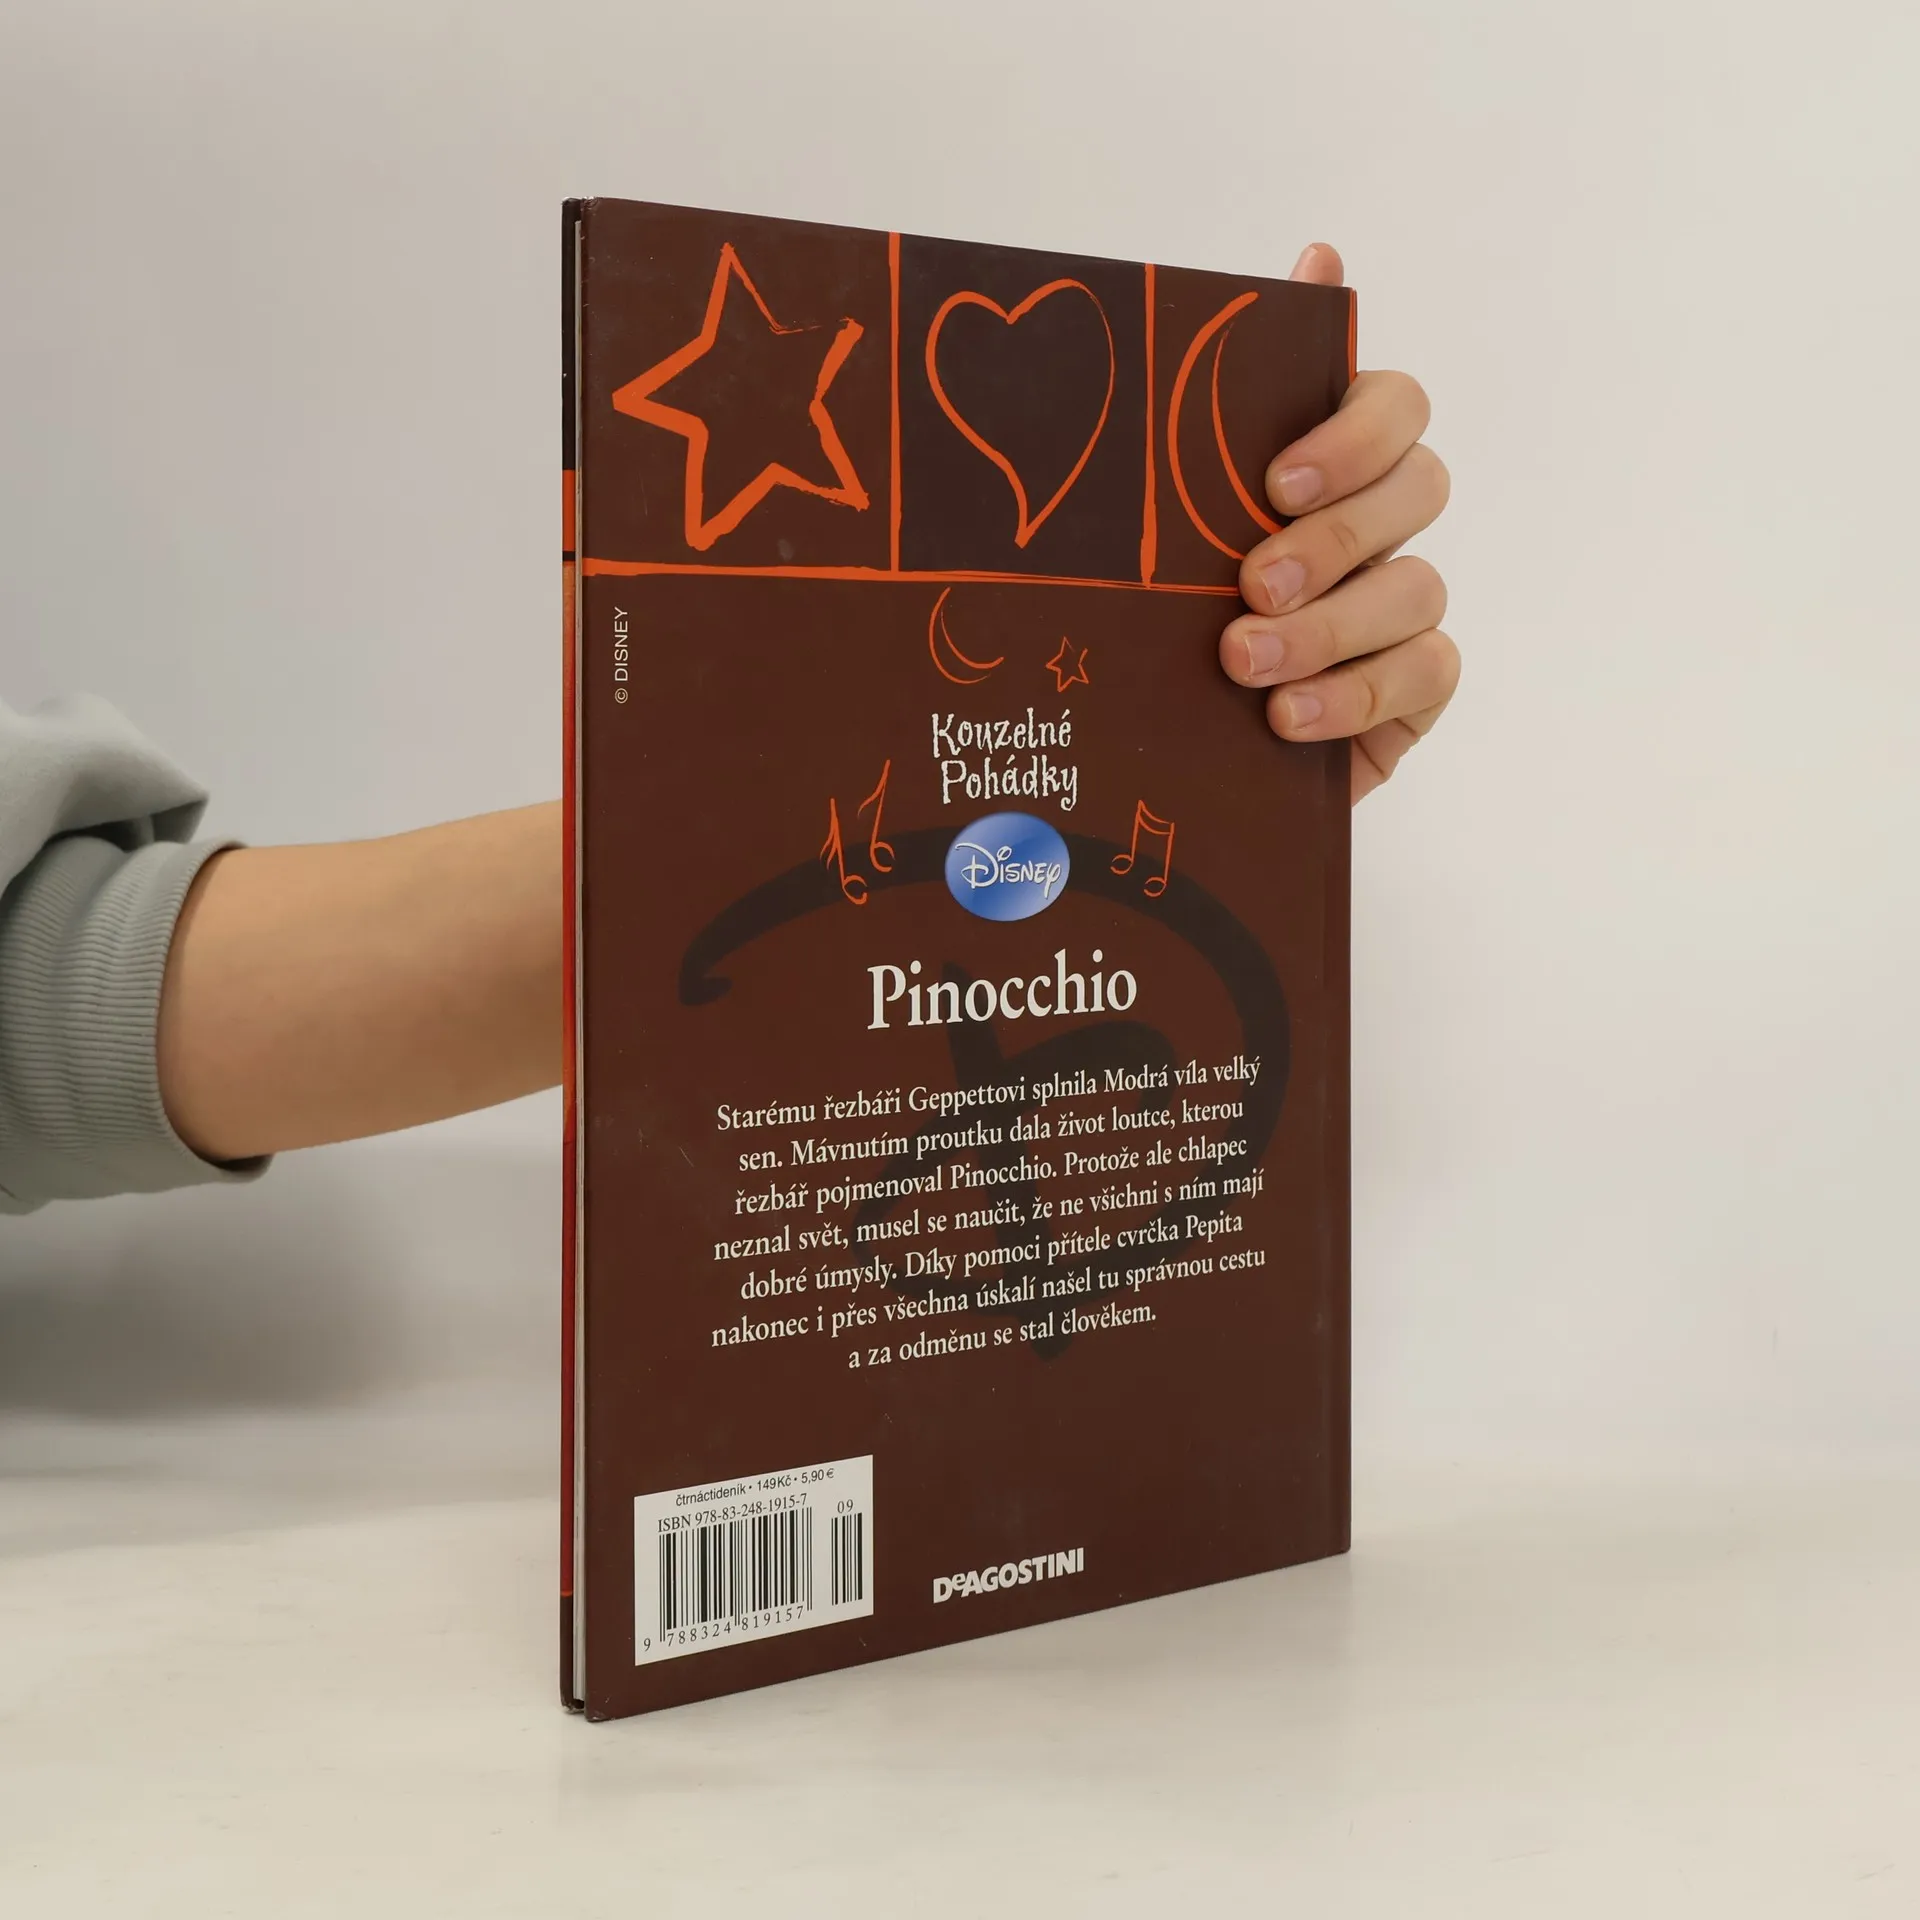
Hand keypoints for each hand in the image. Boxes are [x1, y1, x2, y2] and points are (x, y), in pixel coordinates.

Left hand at [1218, 243, 1456, 801]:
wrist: (1164, 745)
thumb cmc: (1166, 610)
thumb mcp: (1168, 512)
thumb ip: (1224, 401)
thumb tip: (1320, 251)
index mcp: (1326, 466)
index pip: (1393, 404)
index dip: (1354, 433)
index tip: (1276, 480)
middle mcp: (1379, 525)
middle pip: (1419, 489)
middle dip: (1335, 538)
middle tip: (1250, 585)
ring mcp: (1401, 607)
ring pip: (1417, 589)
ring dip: (1328, 629)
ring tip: (1242, 663)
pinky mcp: (1413, 687)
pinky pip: (1426, 672)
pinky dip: (1355, 695)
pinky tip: (1286, 718)